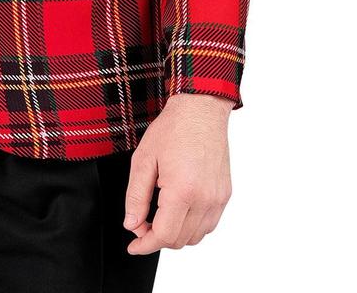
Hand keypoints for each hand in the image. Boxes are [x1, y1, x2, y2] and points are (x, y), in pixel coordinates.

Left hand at [123, 93, 233, 251]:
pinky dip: (193, 225)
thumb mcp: (144, 159)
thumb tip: (132, 224)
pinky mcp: (224, 195)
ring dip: (176, 233)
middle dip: (157, 237)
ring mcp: (217, 198)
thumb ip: (136, 196)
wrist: (200, 110)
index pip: (164, 236)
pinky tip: (179, 209)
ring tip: (160, 213)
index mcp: (182, 191)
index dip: (145, 245)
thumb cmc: (173, 129)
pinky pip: (209, 224)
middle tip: (142, 222)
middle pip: (179, 240)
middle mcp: (204, 199)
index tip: (134, 245)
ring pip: (195, 236)